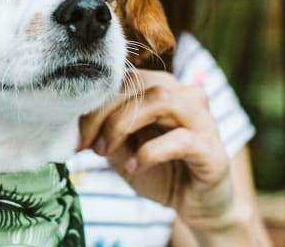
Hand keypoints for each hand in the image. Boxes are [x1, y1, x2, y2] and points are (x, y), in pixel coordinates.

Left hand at [78, 69, 236, 231]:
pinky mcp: (212, 147)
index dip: (94, 102)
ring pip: (159, 99)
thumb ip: (104, 130)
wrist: (195, 205)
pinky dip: (150, 152)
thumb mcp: (122, 149)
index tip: (74, 133)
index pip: (123, 79)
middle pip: (138, 83)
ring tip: (105, 151)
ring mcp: (202, 118)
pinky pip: (180, 139)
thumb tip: (71, 120)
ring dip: (123, 124)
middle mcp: (184, 94)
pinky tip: (135, 167)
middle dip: (104, 113)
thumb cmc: (158, 172)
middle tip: (86, 144)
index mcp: (162, 88)